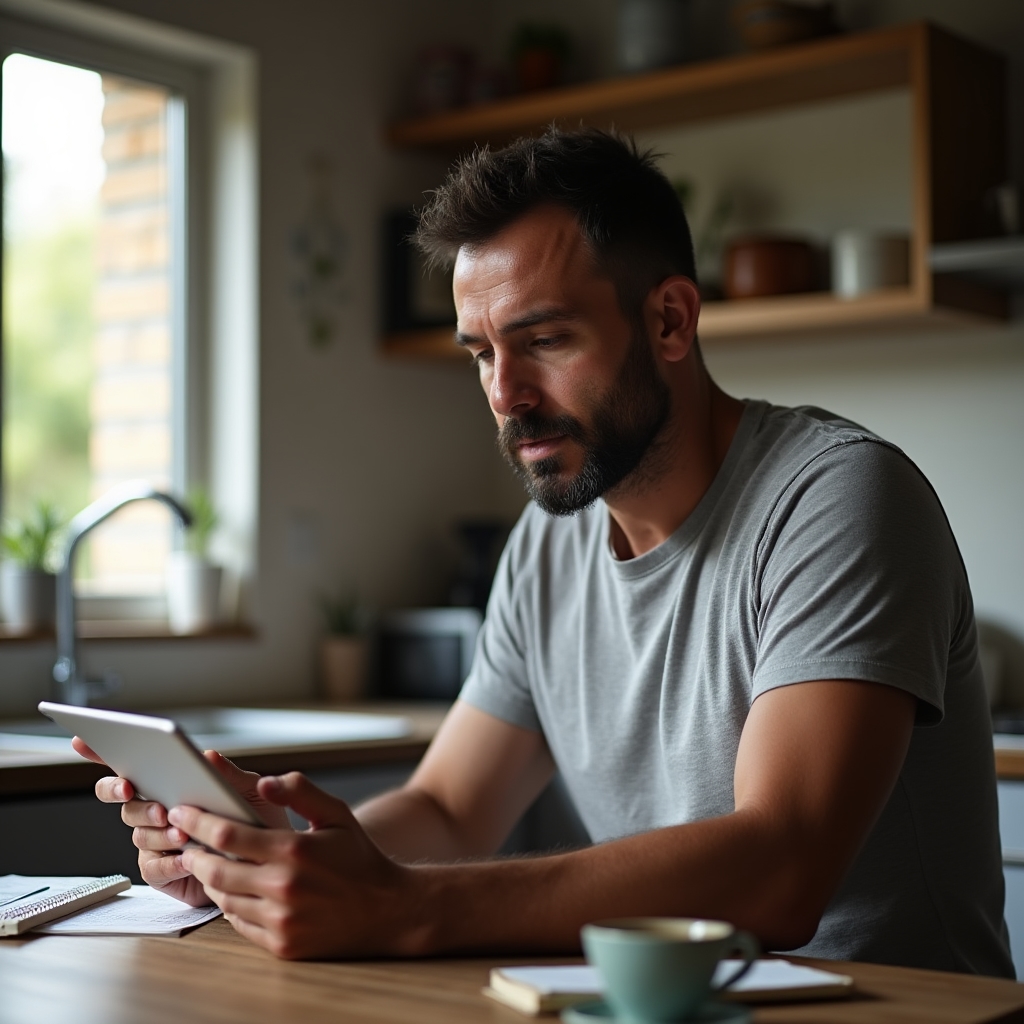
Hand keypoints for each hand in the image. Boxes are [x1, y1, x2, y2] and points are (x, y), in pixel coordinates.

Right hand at [73, 737, 290, 906]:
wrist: (267, 863)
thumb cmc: (256, 820)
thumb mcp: (249, 790)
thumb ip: (229, 774)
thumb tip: (207, 755)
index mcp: (172, 782)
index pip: (131, 764)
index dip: (101, 752)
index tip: (83, 739)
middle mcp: (157, 810)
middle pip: (122, 799)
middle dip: (119, 791)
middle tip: (132, 789)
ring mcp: (155, 840)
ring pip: (138, 832)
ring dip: (158, 831)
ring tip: (183, 833)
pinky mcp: (161, 870)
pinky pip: (152, 866)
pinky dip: (170, 862)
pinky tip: (188, 858)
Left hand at [170, 772, 416, 958]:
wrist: (387, 910)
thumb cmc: (359, 857)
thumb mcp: (337, 814)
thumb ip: (301, 792)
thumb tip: (264, 782)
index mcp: (294, 850)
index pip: (228, 834)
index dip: (198, 822)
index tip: (182, 813)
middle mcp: (283, 888)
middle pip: (215, 870)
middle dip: (194, 853)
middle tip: (186, 842)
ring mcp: (281, 920)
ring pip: (224, 898)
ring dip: (210, 880)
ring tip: (209, 864)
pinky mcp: (281, 945)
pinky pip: (239, 924)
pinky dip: (230, 905)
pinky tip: (234, 890)